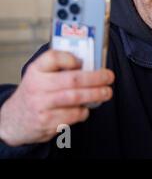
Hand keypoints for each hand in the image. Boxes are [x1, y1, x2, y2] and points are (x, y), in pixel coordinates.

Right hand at [0, 50, 114, 146]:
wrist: (14, 120)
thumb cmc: (36, 93)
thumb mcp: (41, 75)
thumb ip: (60, 68)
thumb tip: (91, 64)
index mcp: (36, 70)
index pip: (52, 58)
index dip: (70, 58)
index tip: (82, 61)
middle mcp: (37, 86)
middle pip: (73, 79)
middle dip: (96, 78)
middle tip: (109, 77)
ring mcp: (41, 105)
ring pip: (75, 98)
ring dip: (96, 95)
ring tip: (106, 92)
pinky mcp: (46, 122)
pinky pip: (73, 116)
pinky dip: (83, 112)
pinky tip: (85, 108)